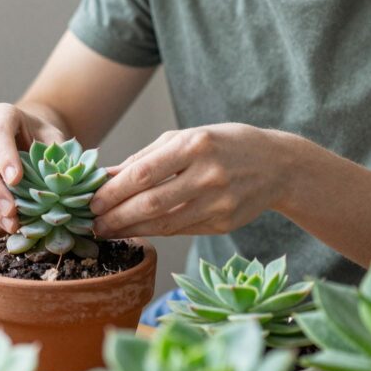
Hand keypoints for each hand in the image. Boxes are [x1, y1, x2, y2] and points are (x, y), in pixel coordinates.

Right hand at [0, 103, 66, 233]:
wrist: (26, 136)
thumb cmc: (41, 136)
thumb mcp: (54, 137)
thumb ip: (58, 153)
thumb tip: (64, 178)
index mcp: (1, 114)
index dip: (5, 156)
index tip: (16, 180)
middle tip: (11, 210)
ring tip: (11, 223)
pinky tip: (6, 223)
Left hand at [90, 124, 289, 238]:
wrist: (277, 165)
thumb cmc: (223, 145)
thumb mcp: (187, 137)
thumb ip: (146, 156)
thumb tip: (106, 176)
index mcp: (195, 144)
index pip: (144, 173)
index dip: (114, 191)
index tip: (92, 202)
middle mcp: (208, 174)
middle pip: (152, 202)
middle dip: (117, 216)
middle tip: (93, 224)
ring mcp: (219, 201)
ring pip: (165, 223)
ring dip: (132, 230)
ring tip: (108, 232)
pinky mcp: (224, 223)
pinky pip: (181, 230)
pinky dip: (156, 232)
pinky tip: (138, 231)